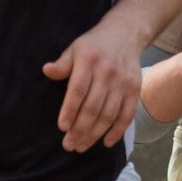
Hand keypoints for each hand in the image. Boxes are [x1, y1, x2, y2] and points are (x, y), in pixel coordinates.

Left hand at [44, 20, 144, 151]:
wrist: (126, 33)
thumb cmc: (94, 44)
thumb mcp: (75, 48)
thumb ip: (62, 64)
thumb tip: (47, 71)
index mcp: (89, 61)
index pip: (78, 90)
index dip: (70, 110)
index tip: (62, 127)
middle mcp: (107, 73)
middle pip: (93, 107)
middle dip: (80, 129)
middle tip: (69, 145)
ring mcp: (123, 83)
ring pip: (108, 114)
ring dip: (95, 134)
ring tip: (82, 146)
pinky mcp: (134, 90)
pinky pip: (127, 115)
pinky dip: (118, 131)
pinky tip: (106, 142)